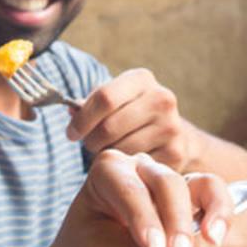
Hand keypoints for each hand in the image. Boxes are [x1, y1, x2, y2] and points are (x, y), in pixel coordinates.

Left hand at [37, 151, 229, 246]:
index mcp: (108, 169)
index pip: (131, 190)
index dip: (145, 218)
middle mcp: (139, 166)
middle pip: (168, 183)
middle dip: (177, 222)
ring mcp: (167, 180)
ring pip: (200, 185)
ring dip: (210, 215)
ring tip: (210, 243)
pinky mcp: (190, 198)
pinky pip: (215, 195)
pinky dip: (228, 208)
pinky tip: (240, 216)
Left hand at [67, 68, 246, 177]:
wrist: (174, 134)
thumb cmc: (132, 114)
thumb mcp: (114, 100)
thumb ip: (90, 103)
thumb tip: (71, 109)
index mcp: (141, 79)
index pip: (104, 97)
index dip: (82, 119)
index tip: (71, 133)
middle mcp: (161, 98)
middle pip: (109, 126)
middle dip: (91, 140)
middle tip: (90, 145)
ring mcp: (171, 126)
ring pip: (120, 148)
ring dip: (107, 154)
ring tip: (111, 150)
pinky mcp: (175, 152)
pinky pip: (134, 164)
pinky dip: (125, 167)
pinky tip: (127, 160)